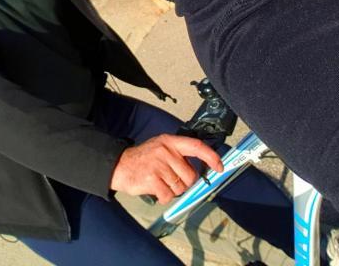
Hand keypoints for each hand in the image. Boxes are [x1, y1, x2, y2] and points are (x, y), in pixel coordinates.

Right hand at [109, 134, 223, 203]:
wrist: (119, 165)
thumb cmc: (143, 159)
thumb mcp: (161, 149)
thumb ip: (178, 157)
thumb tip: (199, 174)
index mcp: (170, 142)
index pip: (196, 146)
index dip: (211, 157)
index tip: (219, 167)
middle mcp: (166, 151)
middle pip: (190, 176)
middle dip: (184, 182)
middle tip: (169, 178)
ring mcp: (159, 165)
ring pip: (180, 188)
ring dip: (172, 190)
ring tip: (159, 181)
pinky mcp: (152, 180)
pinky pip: (168, 196)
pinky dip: (163, 197)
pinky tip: (154, 189)